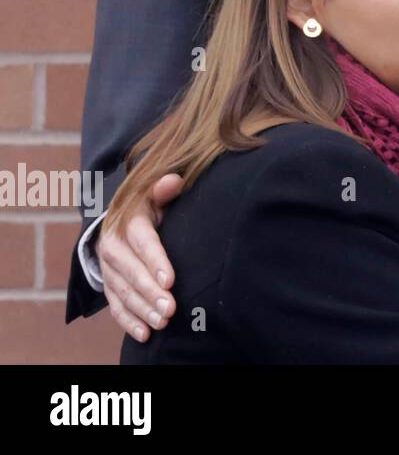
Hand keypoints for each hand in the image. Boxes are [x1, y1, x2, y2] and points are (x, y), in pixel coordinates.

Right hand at [98, 173, 182, 342]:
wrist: (119, 219)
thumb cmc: (149, 206)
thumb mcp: (154, 193)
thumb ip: (164, 189)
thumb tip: (173, 181)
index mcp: (126, 223)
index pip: (142, 243)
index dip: (155, 261)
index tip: (171, 280)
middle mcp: (112, 247)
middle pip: (131, 273)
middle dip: (150, 293)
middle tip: (170, 309)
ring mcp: (108, 269)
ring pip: (123, 293)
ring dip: (142, 310)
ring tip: (162, 322)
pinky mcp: (108, 285)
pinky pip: (115, 306)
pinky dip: (128, 321)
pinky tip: (144, 334)